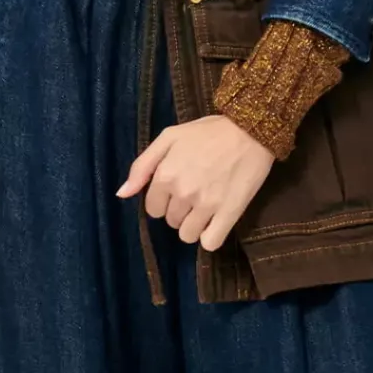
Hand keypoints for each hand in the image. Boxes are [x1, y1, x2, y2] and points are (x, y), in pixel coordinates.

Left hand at [116, 114, 275, 250]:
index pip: (153, 209)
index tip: (178, 189)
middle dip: (179, 211)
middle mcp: (183, 193)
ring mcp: (206, 205)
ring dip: (194, 226)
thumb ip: (142, 166)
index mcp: (165, 176)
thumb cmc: (209, 132)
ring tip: (206, 208)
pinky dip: (211, 238)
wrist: (251, 129)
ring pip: (188, 235)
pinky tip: (215, 224)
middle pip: (171, 222)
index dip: (164, 200)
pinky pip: (210, 243)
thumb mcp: (169, 137)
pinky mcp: (229, 213)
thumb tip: (122, 194)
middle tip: (196, 193)